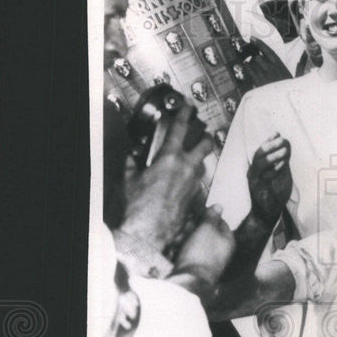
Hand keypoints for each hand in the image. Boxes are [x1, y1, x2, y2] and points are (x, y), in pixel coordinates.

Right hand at [119, 104, 212, 251]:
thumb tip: (131, 158)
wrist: (150, 230)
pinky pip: (197, 182)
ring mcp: (194, 183)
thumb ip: (132, 164)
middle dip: (207, 137)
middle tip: (204, 134)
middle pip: (206, 145)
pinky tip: (184, 182)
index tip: (189, 106)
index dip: (185, 113)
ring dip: (199, 160)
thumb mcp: (130, 179)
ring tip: (192, 160)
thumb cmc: (140, 205)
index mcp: (170, 157)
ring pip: (203, 165)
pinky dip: (192, 179)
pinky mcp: (195, 197)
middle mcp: (186, 168)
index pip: (180, 128)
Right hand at [172, 205, 235, 297]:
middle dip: (192, 229)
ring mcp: (208, 259)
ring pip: (194, 241)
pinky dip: (181, 250)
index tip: (195, 214)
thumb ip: (212, 217)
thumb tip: (219, 206)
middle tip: (186, 230)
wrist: (190, 280)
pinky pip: (188, 253)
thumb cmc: (202, 252)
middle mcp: (221, 250)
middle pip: (205, 232)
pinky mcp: (196, 266)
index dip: (207, 216)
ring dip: (184, 238)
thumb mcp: (207, 229)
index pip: (220, 222)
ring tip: (179, 242)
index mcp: (228, 241)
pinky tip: (175, 251)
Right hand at [247, 133, 291, 227]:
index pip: (262, 150)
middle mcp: (253, 170)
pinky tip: (283, 164)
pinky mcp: (255, 187)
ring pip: (259, 162)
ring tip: (285, 150)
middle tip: (282, 139)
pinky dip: (274, 169)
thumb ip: (282, 161)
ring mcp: (253, 179)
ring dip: (273, 155)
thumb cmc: (274, 194)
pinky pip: (263, 176)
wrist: (267, 213)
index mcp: (258, 166)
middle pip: (258, 153)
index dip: (268, 140)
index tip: (277, 133)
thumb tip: (286, 145)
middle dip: (270, 144)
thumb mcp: (281, 174)